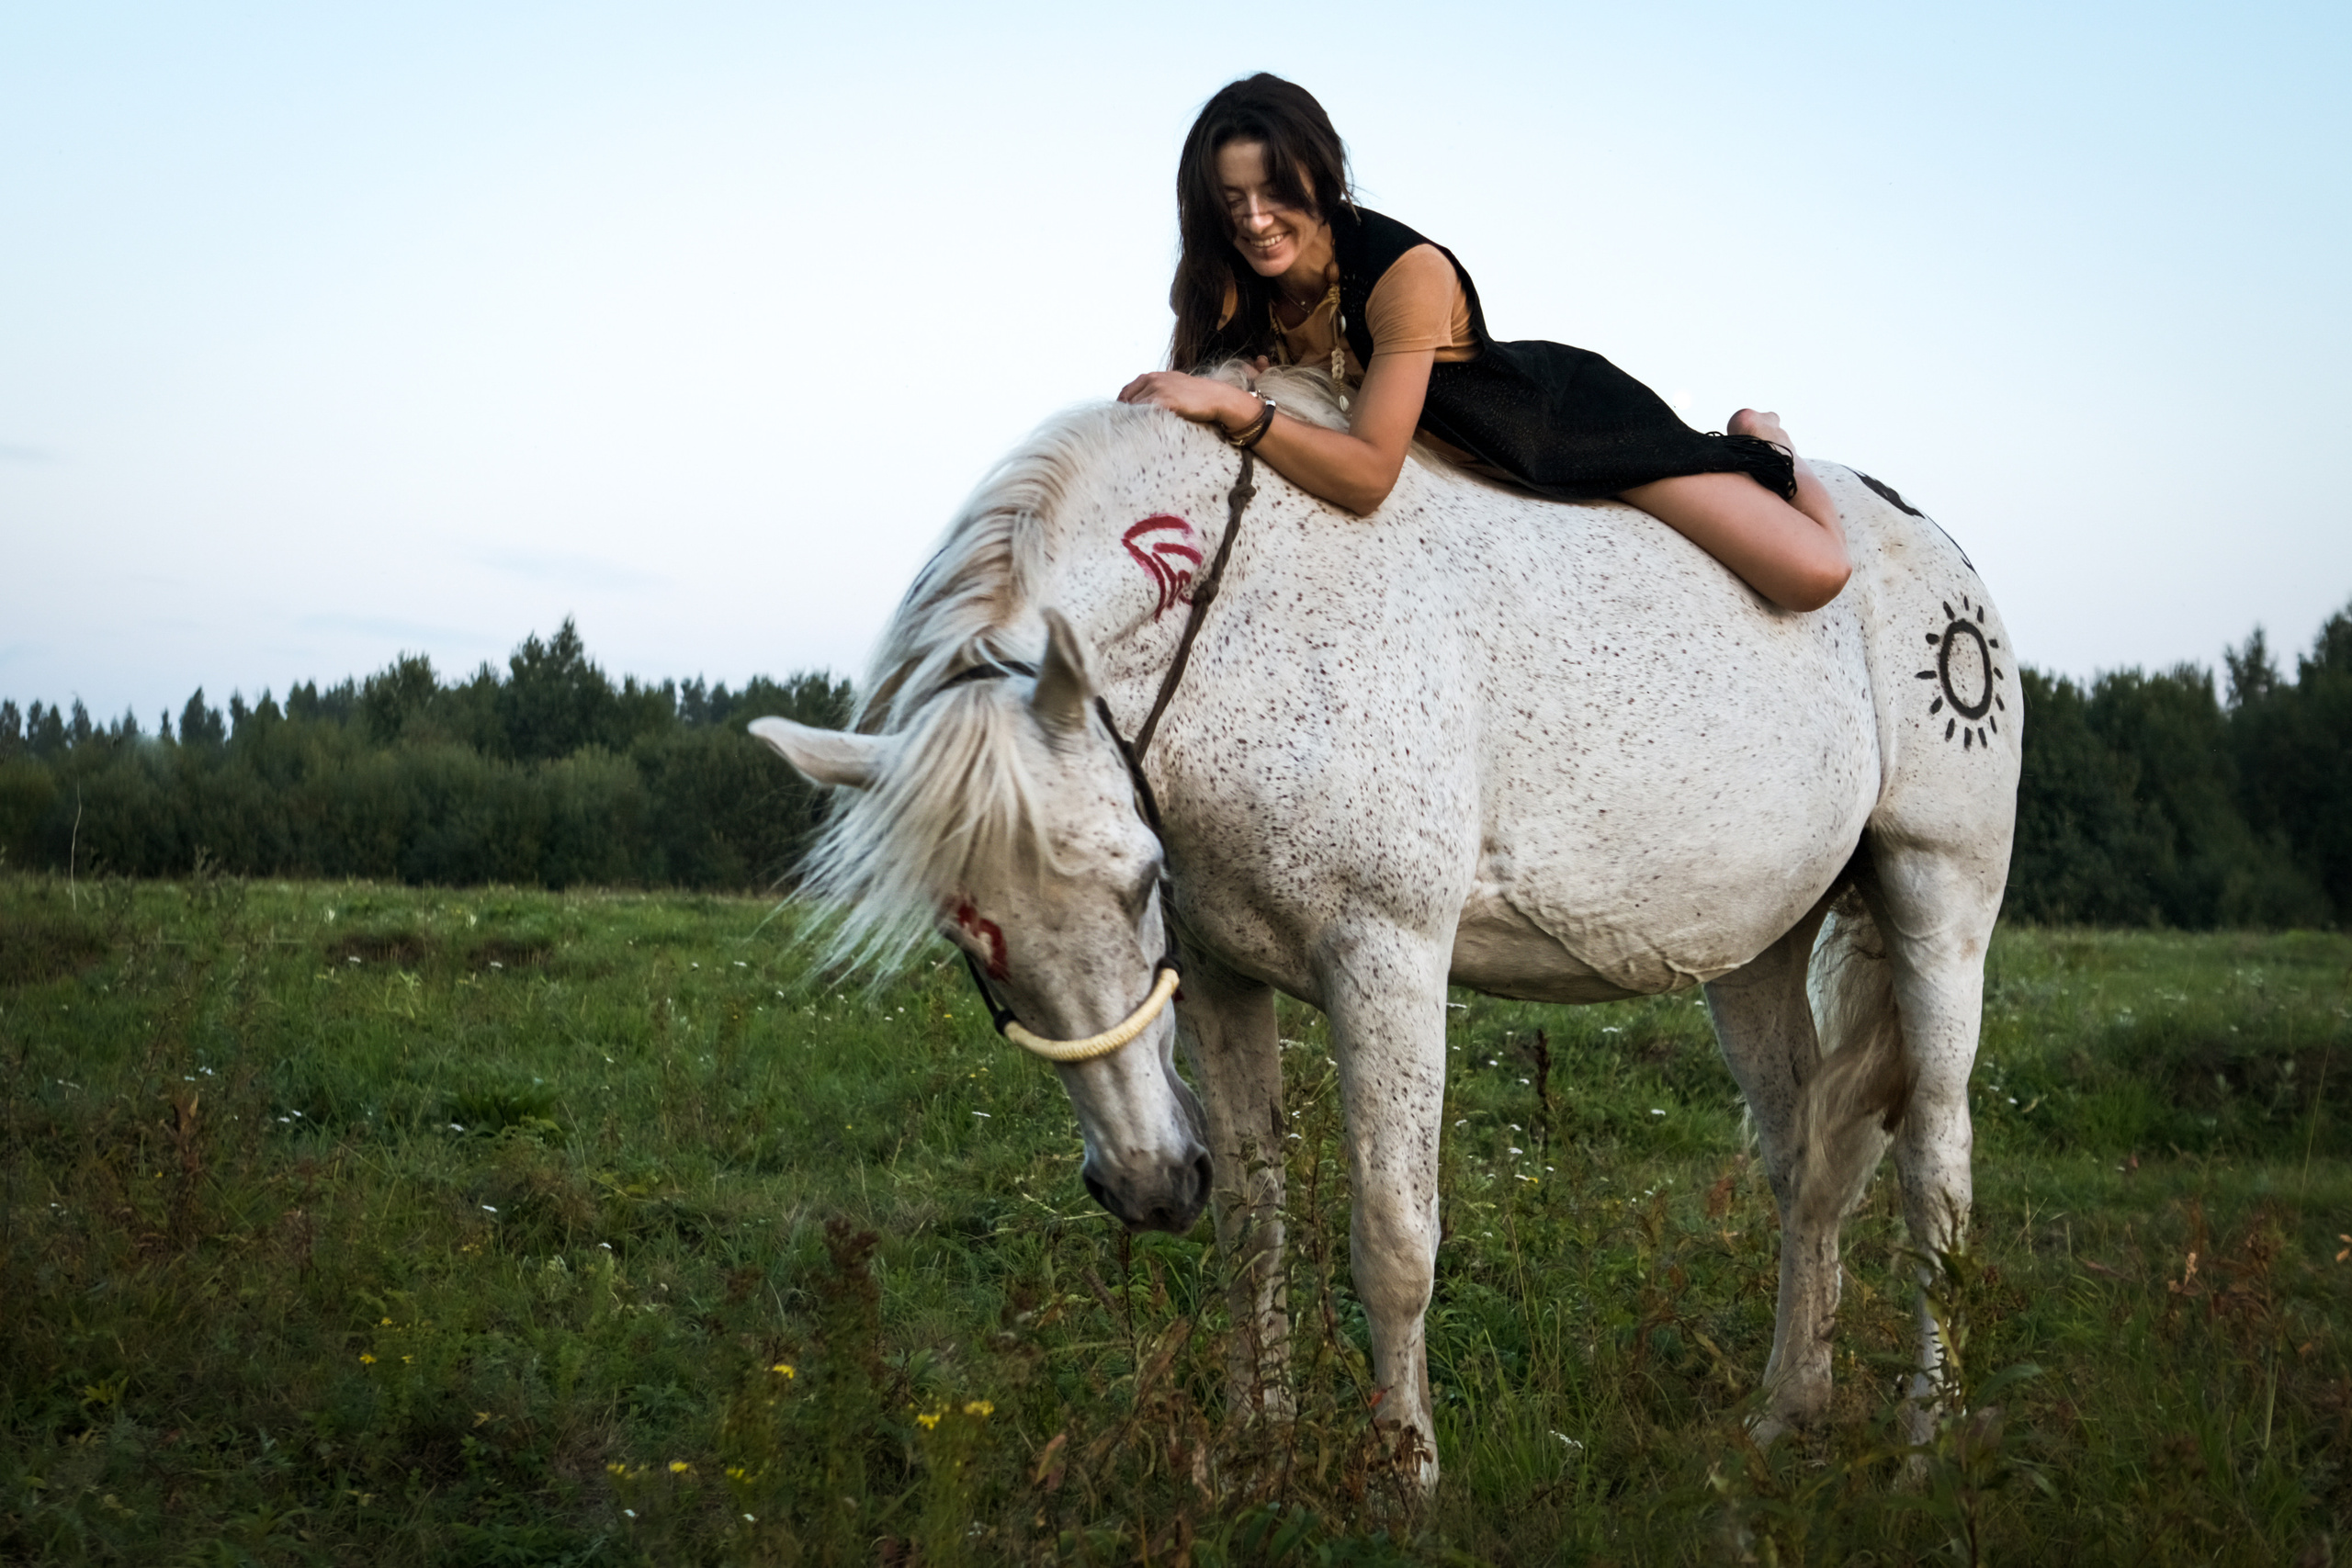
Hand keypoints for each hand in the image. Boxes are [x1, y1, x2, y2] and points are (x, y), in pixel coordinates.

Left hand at [1118, 371, 1259, 433]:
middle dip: (1124, 416)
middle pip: (1125, 401)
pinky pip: (1144, 414)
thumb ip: (1155, 392)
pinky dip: (1140, 424)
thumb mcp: (1172, 387)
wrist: (1217, 397)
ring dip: (1131, 422)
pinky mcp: (1164, 401)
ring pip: (1132, 409)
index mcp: (1151, 376)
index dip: (1122, 409)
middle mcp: (1151, 380)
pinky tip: (1142, 433)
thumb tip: (1139, 409)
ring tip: (1132, 436)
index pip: (1125, 393)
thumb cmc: (1196, 397)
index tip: (1122, 423)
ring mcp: (1157, 389)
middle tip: (1124, 433)